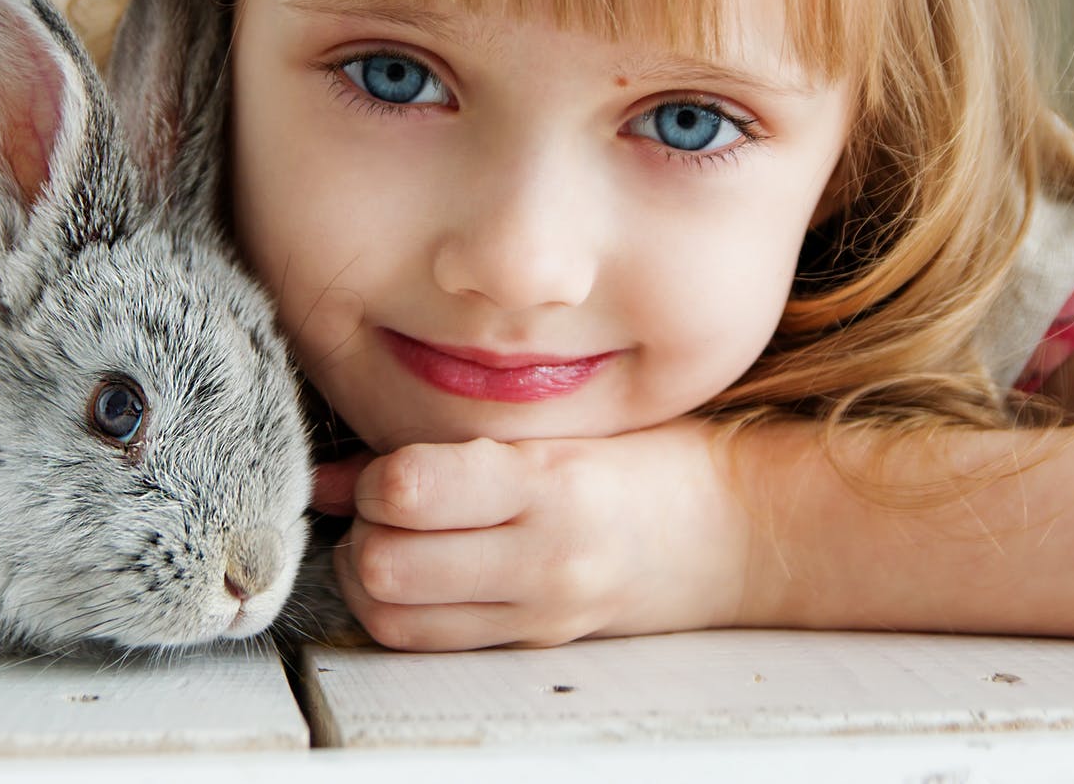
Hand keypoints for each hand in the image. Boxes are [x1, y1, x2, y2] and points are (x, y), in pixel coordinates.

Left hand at [315, 420, 753, 650]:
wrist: (739, 533)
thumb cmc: (655, 461)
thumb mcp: (560, 429)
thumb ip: (455, 446)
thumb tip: (333, 478)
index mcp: (550, 482)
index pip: (409, 488)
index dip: (374, 477)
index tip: (389, 467)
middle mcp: (542, 557)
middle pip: (385, 565)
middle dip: (360, 533)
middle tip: (380, 509)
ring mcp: (539, 611)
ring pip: (395, 619)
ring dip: (370, 580)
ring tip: (394, 544)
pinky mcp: (535, 644)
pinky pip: (430, 644)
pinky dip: (401, 612)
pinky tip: (419, 577)